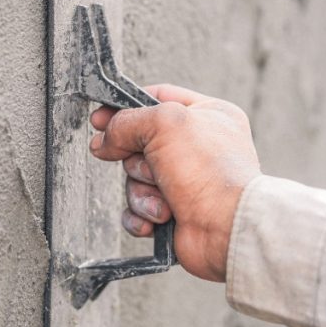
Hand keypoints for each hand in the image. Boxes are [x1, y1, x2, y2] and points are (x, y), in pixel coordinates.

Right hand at [89, 85, 261, 281]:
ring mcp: (185, 180)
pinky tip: (158, 218)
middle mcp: (197, 146)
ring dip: (141, 192)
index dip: (124, 108)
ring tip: (164, 201)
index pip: (156, 98)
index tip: (99, 120)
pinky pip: (137, 208)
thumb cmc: (208, 170)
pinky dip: (142, 214)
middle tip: (152, 168)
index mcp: (207, 114)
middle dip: (137, 161)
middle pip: (138, 143)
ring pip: (135, 178)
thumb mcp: (163, 123)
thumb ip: (125, 121)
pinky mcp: (174, 211)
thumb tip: (102, 141)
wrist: (226, 228)